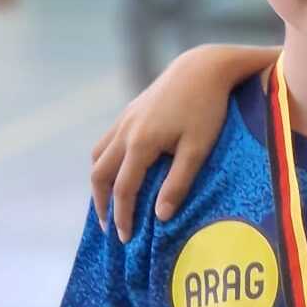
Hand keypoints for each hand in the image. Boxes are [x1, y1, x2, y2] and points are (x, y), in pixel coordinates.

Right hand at [91, 48, 232, 241]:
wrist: (202, 67)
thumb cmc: (207, 110)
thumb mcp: (198, 150)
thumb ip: (178, 183)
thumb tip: (160, 217)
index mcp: (140, 143)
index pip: (123, 189)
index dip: (122, 216)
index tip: (124, 239)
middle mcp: (125, 131)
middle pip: (100, 174)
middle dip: (103, 204)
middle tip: (110, 228)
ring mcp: (125, 120)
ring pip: (99, 156)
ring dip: (100, 183)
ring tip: (109, 204)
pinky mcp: (131, 112)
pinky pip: (107, 142)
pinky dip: (106, 163)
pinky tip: (118, 173)